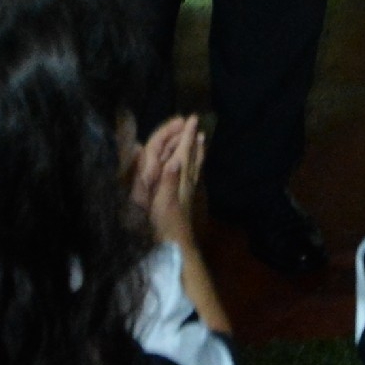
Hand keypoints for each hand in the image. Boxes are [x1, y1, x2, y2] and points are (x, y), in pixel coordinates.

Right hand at [134, 114, 204, 247]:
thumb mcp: (164, 202)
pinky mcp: (186, 199)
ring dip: (196, 151)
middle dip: (193, 140)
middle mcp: (187, 182)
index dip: (187, 136)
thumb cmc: (167, 224)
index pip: (185, 153)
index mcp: (181, 180)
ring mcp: (188, 190)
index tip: (192, 119)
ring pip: (194, 165)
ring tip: (200, 140)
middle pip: (192, 157)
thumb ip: (169, 181)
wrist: (177, 244)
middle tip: (197, 125)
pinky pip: (191, 175)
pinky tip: (191, 167)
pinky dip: (193, 165)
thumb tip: (175, 159)